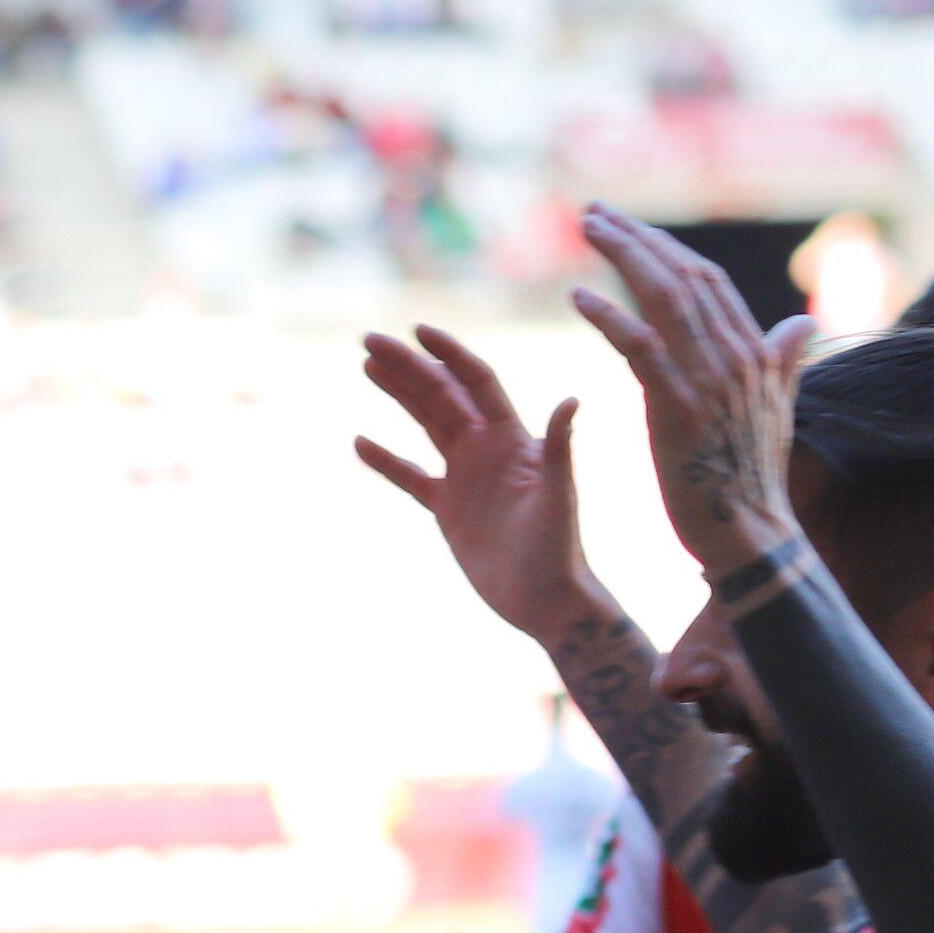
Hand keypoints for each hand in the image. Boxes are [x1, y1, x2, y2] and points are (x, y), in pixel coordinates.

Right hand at [356, 324, 598, 641]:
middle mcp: (487, 449)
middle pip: (441, 394)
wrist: (545, 601)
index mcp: (512, 438)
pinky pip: (411, 477)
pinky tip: (360, 442)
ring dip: (397, 394)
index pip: (475, 382)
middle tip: (368, 340)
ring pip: (425, 423)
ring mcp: (466, 477)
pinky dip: (386, 460)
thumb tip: (573, 399)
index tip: (417, 331)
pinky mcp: (448, 509)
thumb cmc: (558, 551)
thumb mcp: (557, 497)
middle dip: (407, 366)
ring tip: (366, 366)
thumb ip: (559, 448)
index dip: (448, 354)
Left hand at [567, 205, 813, 581]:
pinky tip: (578, 297)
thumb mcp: (776, 409)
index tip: (628, 226)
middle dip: (637, 238)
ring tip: (586, 231)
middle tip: (593, 213)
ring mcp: (709, 380)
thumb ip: (785, 360)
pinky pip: (640, 347)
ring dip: (622, 258)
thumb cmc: (753, 476)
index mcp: (755, 352)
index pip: (708, 280)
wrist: (751, 535)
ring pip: (664, 298)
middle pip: (683, 276)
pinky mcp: (678, 408)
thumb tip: (806, 323)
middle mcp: (736, 356)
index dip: (666, 247)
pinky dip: (609, 316)